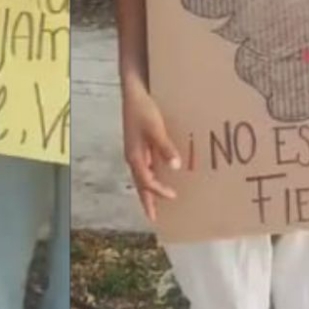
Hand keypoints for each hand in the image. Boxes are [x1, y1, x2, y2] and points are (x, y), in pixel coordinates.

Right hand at [122, 81, 180, 221]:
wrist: (133, 91)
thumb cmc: (144, 108)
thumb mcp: (155, 128)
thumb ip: (165, 147)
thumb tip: (175, 166)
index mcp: (134, 156)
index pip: (146, 181)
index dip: (158, 191)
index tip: (173, 197)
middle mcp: (132, 156)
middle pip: (140, 184)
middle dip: (147, 200)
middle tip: (154, 217)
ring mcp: (134, 151)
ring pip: (141, 176)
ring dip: (148, 189)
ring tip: (155, 201)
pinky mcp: (138, 144)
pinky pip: (144, 166)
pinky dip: (150, 175)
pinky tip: (159, 174)